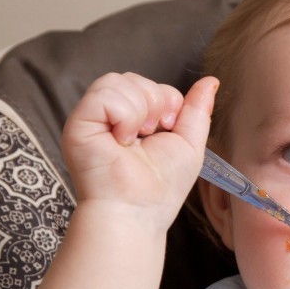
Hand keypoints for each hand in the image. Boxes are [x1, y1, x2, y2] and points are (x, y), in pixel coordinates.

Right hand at [63, 73, 217, 227]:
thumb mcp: (189, 143)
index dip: (166, 99)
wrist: (138, 211)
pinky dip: (125, 116)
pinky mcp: (78, 123)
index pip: (148, 84)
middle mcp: (108, 116)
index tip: (167, 128)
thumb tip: (211, 81)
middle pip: (133, 77)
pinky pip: (105, 94)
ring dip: (140, 110)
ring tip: (136, 140)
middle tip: (151, 135)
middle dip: (155, 102)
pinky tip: (122, 140)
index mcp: (130, 119)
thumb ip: (197, 110)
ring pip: (118, 81)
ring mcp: (91, 118)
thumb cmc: (161, 187)